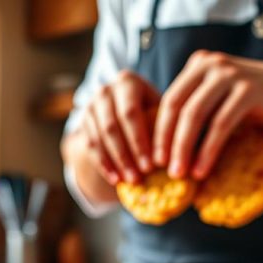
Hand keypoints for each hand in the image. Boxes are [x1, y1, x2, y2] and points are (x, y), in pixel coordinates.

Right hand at [82, 70, 159, 184]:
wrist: (126, 112)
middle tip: (139, 178)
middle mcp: (105, 90)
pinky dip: (104, 164)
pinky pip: (90, 145)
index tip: (152, 166)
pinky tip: (115, 180)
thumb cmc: (153, 112)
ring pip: (100, 138)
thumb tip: (179, 154)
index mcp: (128, 82)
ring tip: (130, 181)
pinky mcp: (83, 121)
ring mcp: (91, 105)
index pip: (130, 113)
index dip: (139, 141)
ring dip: (115, 162)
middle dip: (126, 155)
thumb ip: (167, 126)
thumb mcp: (161, 111)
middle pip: (112, 126)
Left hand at [154, 51, 262, 179]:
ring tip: (180, 174)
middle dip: (166, 141)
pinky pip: (220, 125)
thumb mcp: (221, 99)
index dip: (158, 131)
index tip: (153, 159)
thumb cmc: (255, 99)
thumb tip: (166, 148)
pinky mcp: (248, 90)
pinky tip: (202, 170)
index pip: (169, 99)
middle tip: (161, 169)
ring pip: (195, 116)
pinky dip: (208, 150)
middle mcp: (211, 64)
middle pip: (177, 107)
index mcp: (199, 65)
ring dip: (184, 149)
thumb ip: (197, 109)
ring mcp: (229, 74)